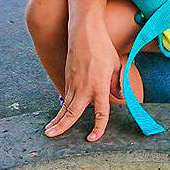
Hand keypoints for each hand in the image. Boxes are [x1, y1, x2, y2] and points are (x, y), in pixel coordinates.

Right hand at [45, 21, 120, 142]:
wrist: (84, 32)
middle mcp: (84, 88)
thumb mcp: (116, 66)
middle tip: (51, 136)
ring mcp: (73, 82)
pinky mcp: (68, 77)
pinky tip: (58, 115)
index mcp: (100, 86)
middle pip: (72, 113)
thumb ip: (117, 85)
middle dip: (61, 126)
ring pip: (65, 106)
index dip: (98, 128)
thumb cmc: (102, 47)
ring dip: (57, 119)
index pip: (101, 113)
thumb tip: (119, 97)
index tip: (92, 138)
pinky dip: (61, 107)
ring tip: (49, 131)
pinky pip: (65, 96)